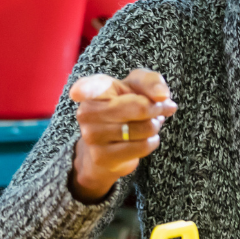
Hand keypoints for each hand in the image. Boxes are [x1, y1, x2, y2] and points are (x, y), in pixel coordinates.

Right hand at [69, 69, 176, 201]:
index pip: (87, 87)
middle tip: (158, 110)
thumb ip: (152, 81)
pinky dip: (152, 142)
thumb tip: (162, 96)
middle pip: (140, 107)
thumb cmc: (126, 104)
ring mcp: (91, 136)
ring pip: (144, 128)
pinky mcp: (101, 157)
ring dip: (155, 126)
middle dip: (158, 108)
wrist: (112, 142)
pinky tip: (144, 139)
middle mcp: (87, 112)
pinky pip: (142, 146)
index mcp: (94, 89)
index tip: (77, 93)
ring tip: (149, 124)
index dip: (83, 89)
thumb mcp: (138, 86)